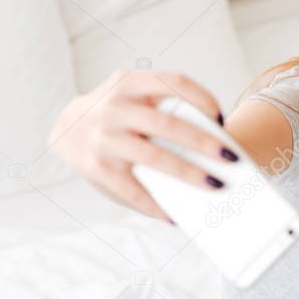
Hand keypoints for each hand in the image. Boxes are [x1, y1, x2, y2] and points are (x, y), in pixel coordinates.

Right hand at [46, 69, 234, 220]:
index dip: (202, 97)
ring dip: (188, 174)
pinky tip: (174, 216)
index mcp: (128, 83)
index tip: (221, 117)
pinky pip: (131, 191)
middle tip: (231, 159)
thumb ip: (161, 107)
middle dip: (203, 142)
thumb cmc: (117, 114)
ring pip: (153, 157)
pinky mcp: (96, 167)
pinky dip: (155, 205)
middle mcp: (114, 107)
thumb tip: (212, 146)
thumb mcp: (132, 96)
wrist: (66, 129)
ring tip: (215, 186)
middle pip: (167, 124)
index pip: (174, 82)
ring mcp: (104, 138)